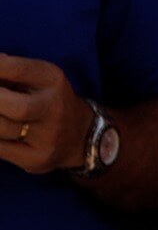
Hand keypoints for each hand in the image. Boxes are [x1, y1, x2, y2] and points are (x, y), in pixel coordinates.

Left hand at [0, 54, 94, 173]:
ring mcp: (48, 137)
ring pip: (2, 129)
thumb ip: (8, 73)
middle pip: (18, 108)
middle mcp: (55, 108)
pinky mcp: (37, 158)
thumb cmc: (44, 101)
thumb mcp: (35, 79)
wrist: (79, 136)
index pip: (19, 70)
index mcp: (53, 80)